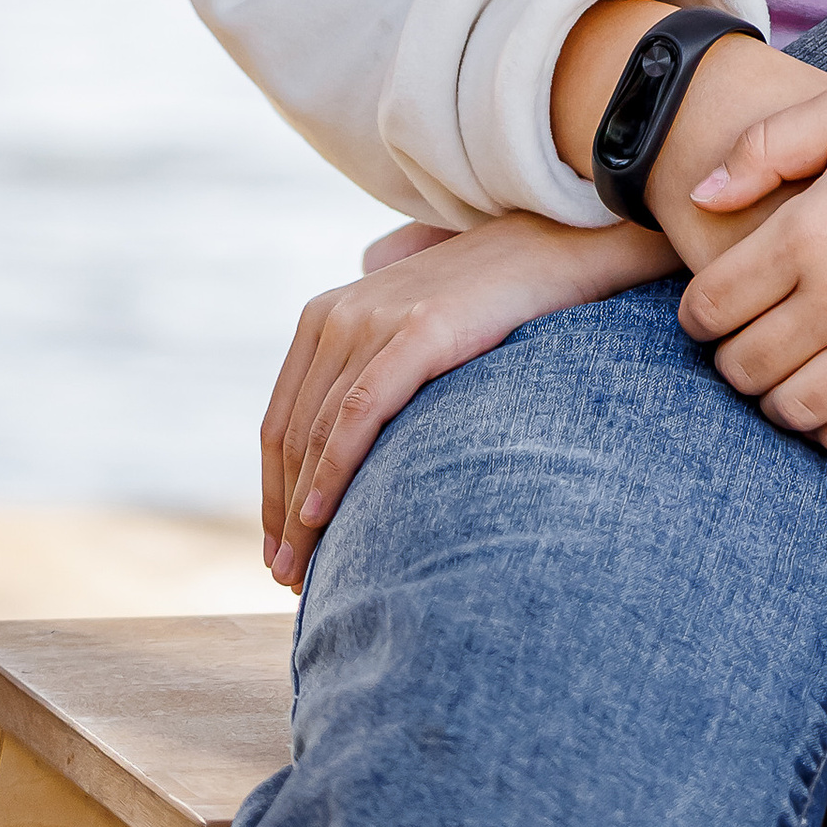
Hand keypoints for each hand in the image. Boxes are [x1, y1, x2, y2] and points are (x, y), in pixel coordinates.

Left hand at [260, 211, 674, 584]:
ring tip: (303, 570)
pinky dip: (332, 471)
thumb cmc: (488, 304)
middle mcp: (338, 314)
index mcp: (325, 315)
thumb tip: (347, 450)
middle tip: (289, 576)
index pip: (280, 423)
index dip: (272, 494)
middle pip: (290, 436)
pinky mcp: (417, 331)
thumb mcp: (410, 331)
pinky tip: (321, 516)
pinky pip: (357, 414)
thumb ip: (371, 371)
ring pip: (316, 434)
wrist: (554, 250)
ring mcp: (375, 318)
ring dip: (302, 511)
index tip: (278, 548)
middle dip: (283, 515)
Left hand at [542, 1, 826, 519]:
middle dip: (735, 362)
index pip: (712, 306)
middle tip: (749, 347)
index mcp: (811, 228)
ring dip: (781, 403)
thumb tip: (701, 196)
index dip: (699, 315)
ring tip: (791, 379)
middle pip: (747, 367)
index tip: (712, 313)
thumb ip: (767, 147)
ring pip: (799, 409)